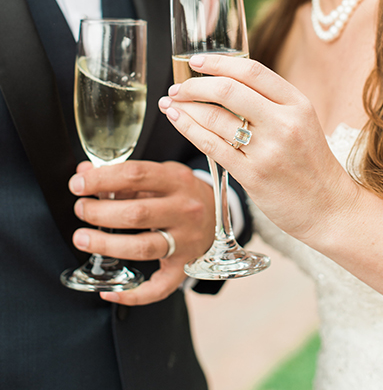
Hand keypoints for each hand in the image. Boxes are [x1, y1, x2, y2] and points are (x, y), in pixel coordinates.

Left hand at [69, 160, 214, 304]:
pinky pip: (159, 288)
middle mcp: (185, 209)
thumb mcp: (162, 174)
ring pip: (143, 247)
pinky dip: (132, 295)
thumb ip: (125, 175)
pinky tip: (108, 291)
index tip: (78, 184)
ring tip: (83, 239)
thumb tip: (84, 171)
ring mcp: (187, 240)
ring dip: (106, 244)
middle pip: (136, 214)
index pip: (136, 174)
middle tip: (80, 210)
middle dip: (99, 213)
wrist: (221, 213)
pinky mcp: (186, 267)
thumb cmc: (182, 191)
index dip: (102, 179)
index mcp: (178, 180)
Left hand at [158, 54, 357, 245]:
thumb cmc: (310, 163)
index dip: (218, 62)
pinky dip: (188, 128)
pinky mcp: (252, 175)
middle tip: (177, 87)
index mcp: (297, 103)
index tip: (196, 61)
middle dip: (195, 85)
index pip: (251, 71)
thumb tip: (225, 81)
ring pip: (215, 117)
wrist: (329, 208)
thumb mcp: (301, 122)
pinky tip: (177, 119)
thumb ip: (270, 102)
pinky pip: (211, 145)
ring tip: (171, 102)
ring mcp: (268, 150)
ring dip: (186, 106)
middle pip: (228, 90)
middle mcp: (284, 123)